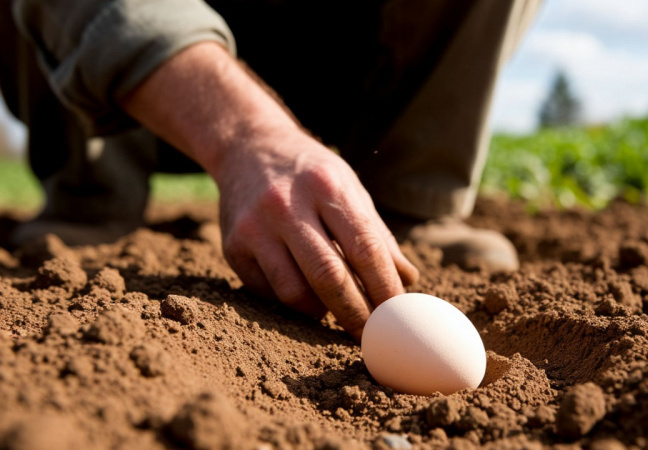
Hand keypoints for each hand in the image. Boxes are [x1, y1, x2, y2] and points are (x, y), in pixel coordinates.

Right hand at [121, 42, 417, 339]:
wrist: (248, 147)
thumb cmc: (312, 174)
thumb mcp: (349, 188)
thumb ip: (377, 235)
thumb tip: (408, 281)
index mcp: (326, 185)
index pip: (365, 248)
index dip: (385, 288)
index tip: (397, 315)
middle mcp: (286, 204)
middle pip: (329, 277)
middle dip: (355, 314)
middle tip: (370, 335)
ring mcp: (254, 226)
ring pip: (294, 293)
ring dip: (321, 312)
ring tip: (336, 311)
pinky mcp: (232, 246)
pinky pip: (268, 292)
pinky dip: (292, 302)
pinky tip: (304, 293)